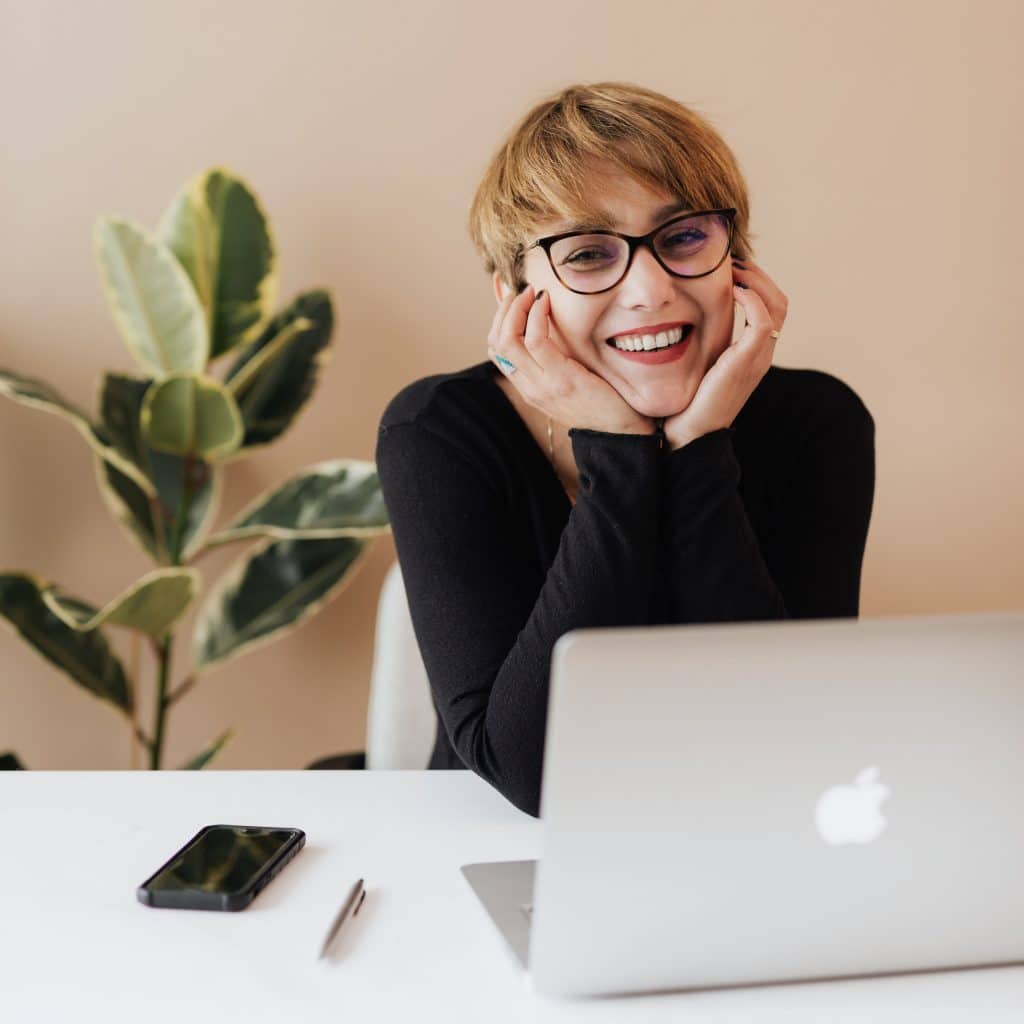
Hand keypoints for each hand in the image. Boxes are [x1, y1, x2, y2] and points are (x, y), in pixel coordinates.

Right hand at [487, 284, 653, 435]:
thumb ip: (556, 359)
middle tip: (521, 290)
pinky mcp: (561, 379)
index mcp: (529, 388)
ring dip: (517, 307)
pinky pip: (535, 340)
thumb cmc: (603, 401)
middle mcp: (529, 388)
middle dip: (503, 309)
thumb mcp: (571, 379)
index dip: (499, 319)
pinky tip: (546, 302)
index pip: (496, 350)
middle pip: (496, 342)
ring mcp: (542, 385)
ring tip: (532, 292)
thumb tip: (549, 326)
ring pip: (508, 339)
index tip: (513, 298)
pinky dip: (537, 315)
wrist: (623, 430)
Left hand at [662, 257, 787, 449]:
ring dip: (756, 280)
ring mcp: (758, 359)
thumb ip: (700, 342)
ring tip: (732, 268)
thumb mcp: (695, 364)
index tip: (729, 267)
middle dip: (758, 274)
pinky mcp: (748, 362)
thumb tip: (679, 316)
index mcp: (752, 354)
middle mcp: (761, 354)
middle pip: (780, 300)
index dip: (755, 281)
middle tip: (731, 260)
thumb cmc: (685, 402)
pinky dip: (751, 299)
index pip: (771, 306)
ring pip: (777, 305)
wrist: (688, 435)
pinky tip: (731, 290)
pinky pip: (763, 320)